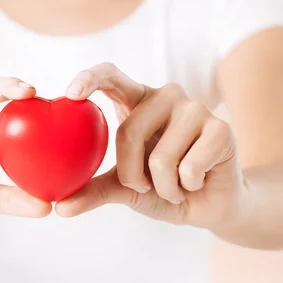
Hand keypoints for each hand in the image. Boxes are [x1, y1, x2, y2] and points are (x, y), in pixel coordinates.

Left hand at [55, 63, 245, 229]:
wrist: (208, 204)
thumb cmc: (161, 187)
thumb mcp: (123, 187)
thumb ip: (93, 191)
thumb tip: (60, 208)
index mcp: (136, 100)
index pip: (111, 75)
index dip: (90, 78)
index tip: (71, 94)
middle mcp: (165, 96)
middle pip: (128, 132)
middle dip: (131, 175)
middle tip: (146, 185)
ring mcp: (195, 108)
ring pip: (160, 157)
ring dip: (164, 187)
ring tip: (177, 183)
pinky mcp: (221, 127)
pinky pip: (189, 167)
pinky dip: (188, 186)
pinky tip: (198, 180)